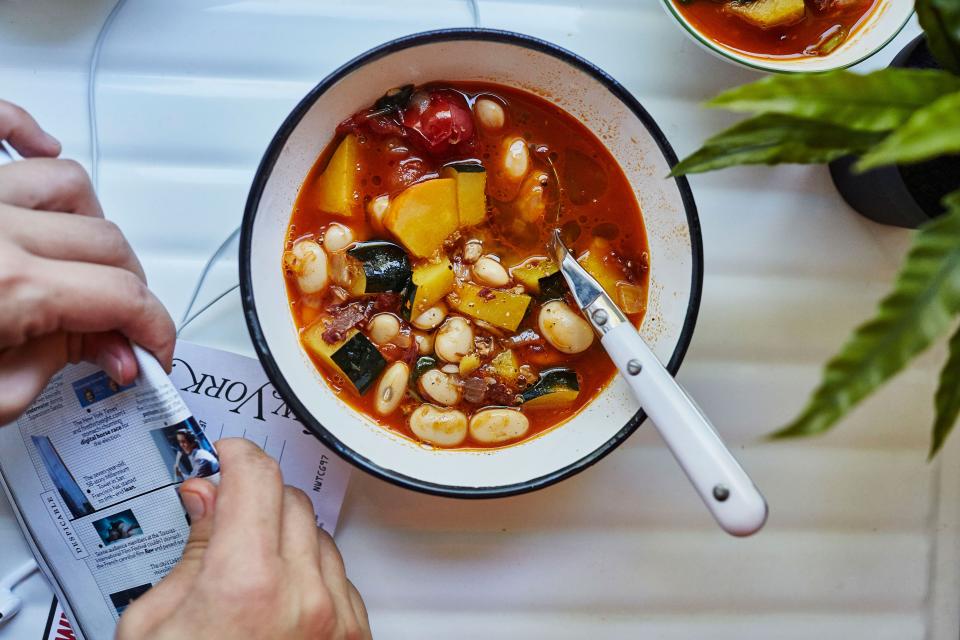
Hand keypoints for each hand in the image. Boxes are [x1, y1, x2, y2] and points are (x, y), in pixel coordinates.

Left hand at [0, 99, 174, 423]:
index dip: (156, 332)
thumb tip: (104, 355)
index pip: (124, 300)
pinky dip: (27, 130)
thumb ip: (49, 373)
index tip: (156, 355)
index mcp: (10, 286)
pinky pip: (3, 128)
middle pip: (110, 244)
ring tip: (84, 260)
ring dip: (92, 226)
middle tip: (117, 334)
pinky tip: (42, 148)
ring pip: (71, 183)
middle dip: (130, 293)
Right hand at [117, 439, 370, 639]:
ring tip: (250, 570)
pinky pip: (341, 577)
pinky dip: (314, 574)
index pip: (256, 478)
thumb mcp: (155, 625)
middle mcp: (305, 598)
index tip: (226, 456)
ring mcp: (337, 621)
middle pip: (290, 501)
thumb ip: (190, 550)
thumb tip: (206, 498)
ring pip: (320, 537)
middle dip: (256, 498)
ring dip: (287, 537)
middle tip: (226, 513)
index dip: (235, 456)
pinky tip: (282, 598)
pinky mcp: (355, 639)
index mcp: (248, 584)